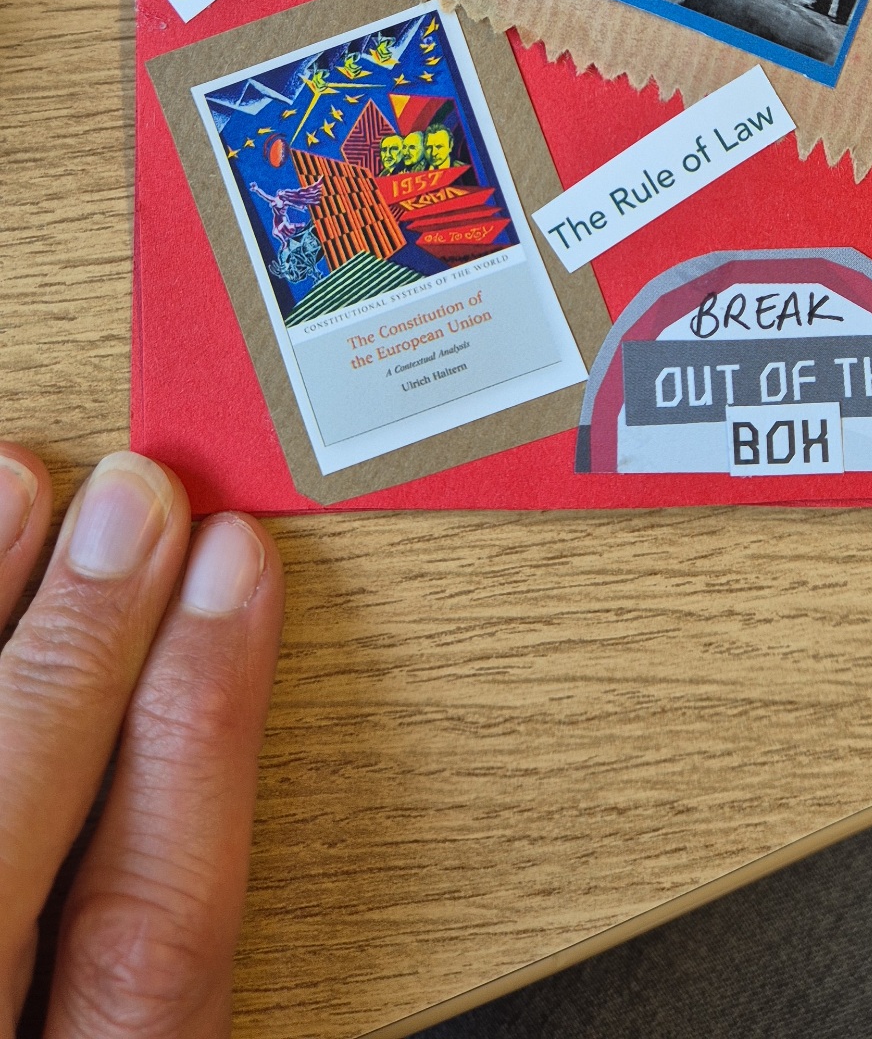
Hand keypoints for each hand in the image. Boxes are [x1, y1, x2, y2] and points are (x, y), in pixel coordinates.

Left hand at [0, 445, 282, 1036]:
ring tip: (6, 498)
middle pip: (4, 839)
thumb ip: (155, 950)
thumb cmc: (62, 1037)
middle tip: (135, 503)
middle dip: (79, 651)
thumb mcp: (138, 1032)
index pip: (150, 938)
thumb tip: (212, 729)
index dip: (204, 727)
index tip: (237, 579)